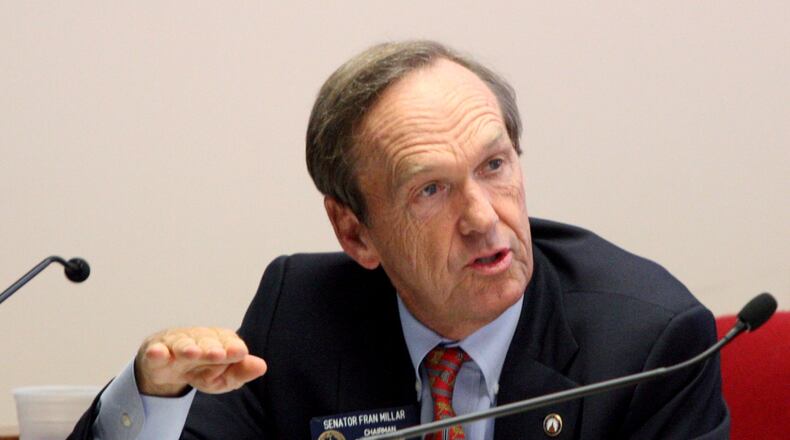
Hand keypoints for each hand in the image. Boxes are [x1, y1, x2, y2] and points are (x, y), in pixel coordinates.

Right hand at [134, 327, 266, 396]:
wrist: (168, 368)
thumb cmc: (202, 368)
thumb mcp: (223, 376)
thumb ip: (241, 372)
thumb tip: (261, 366)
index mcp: (220, 340)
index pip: (229, 343)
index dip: (233, 348)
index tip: (240, 352)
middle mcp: (199, 338)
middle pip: (206, 342)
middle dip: (212, 348)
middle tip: (218, 354)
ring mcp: (176, 343)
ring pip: (182, 344)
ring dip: (187, 348)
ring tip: (192, 353)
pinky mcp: (155, 351)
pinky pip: (156, 351)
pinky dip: (157, 352)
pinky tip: (158, 353)